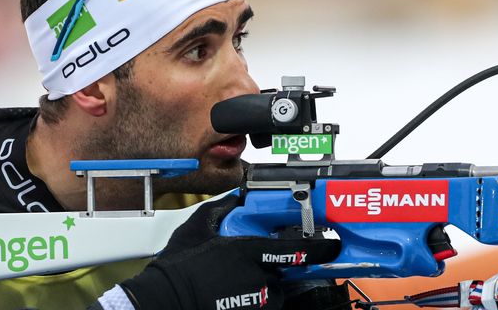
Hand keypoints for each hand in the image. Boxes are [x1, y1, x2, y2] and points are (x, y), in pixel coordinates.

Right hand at [120, 195, 340, 309]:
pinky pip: (260, 308)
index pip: (295, 251)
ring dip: (260, 288)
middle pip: (282, 274)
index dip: (319, 249)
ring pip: (271, 294)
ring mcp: (256, 303)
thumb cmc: (179, 267)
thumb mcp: (197, 228)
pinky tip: (229, 297)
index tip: (332, 247)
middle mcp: (259, 280)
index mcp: (249, 253)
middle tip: (245, 269)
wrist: (165, 301)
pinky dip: (251, 302)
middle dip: (270, 270)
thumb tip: (235, 199)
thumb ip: (221, 210)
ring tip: (232, 285)